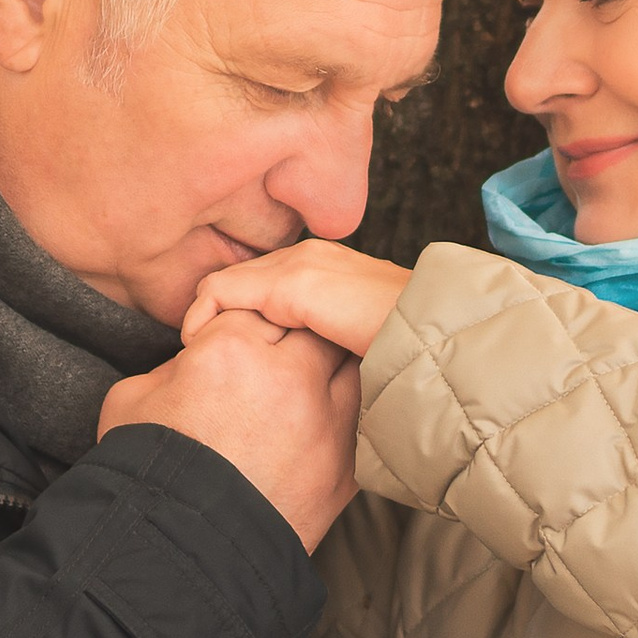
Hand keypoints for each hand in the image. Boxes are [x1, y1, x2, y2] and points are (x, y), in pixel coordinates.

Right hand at [98, 310, 358, 550]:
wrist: (180, 557)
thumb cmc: (145, 477)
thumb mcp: (133, 398)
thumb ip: (172, 364)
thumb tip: (199, 359)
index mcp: (230, 350)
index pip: (255, 305)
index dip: (244, 322)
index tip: (234, 348)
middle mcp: (288, 377)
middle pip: (313, 323)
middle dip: (295, 333)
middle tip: (273, 359)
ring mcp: (325, 422)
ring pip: (351, 362)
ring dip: (331, 366)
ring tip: (304, 386)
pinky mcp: (346, 466)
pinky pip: (363, 417)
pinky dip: (348, 414)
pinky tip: (321, 424)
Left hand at [181, 240, 410, 359]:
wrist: (441, 342)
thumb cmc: (416, 357)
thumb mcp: (366, 350)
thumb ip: (335, 350)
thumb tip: (310, 380)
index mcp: (333, 271)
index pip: (269, 285)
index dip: (244, 319)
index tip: (230, 361)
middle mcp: (314, 257)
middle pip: (245, 282)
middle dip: (221, 318)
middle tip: (202, 360)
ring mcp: (303, 264)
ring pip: (229, 285)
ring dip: (209, 320)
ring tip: (196, 358)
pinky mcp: (291, 282)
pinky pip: (220, 292)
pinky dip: (202, 317)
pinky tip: (198, 347)